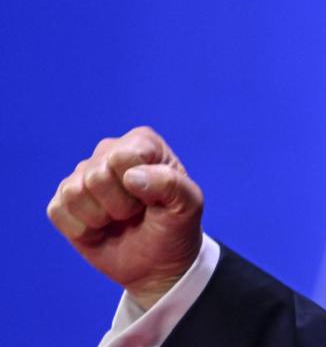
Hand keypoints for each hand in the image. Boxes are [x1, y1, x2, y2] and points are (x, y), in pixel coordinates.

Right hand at [47, 126, 203, 308]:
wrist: (157, 263)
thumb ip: (171, 185)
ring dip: (99, 218)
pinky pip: (57, 210)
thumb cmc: (175, 227)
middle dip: (119, 205)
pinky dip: (81, 229)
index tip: (152, 199)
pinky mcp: (63, 200)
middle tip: (135, 212)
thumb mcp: (188, 206)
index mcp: (142, 142)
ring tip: (118, 219)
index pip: (122, 157)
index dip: (137, 187)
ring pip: (74, 192)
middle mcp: (109, 151)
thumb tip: (130, 177)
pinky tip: (100, 228)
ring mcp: (83, 175)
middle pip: (96, 176)